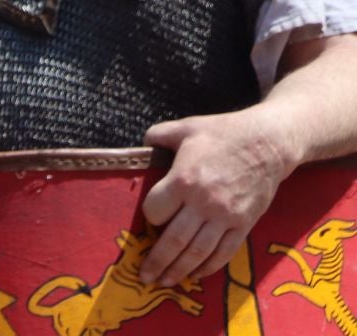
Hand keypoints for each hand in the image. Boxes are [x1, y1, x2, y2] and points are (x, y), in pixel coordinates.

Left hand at [139, 109, 293, 285]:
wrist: (268, 143)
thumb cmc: (223, 133)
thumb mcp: (185, 128)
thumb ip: (158, 136)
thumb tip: (142, 146)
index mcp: (184, 180)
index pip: (156, 211)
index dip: (149, 217)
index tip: (148, 220)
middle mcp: (204, 203)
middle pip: (175, 240)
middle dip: (157, 260)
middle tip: (145, 276)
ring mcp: (226, 217)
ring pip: (198, 252)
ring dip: (179, 270)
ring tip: (165, 282)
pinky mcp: (244, 224)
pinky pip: (224, 252)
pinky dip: (208, 267)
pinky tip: (195, 275)